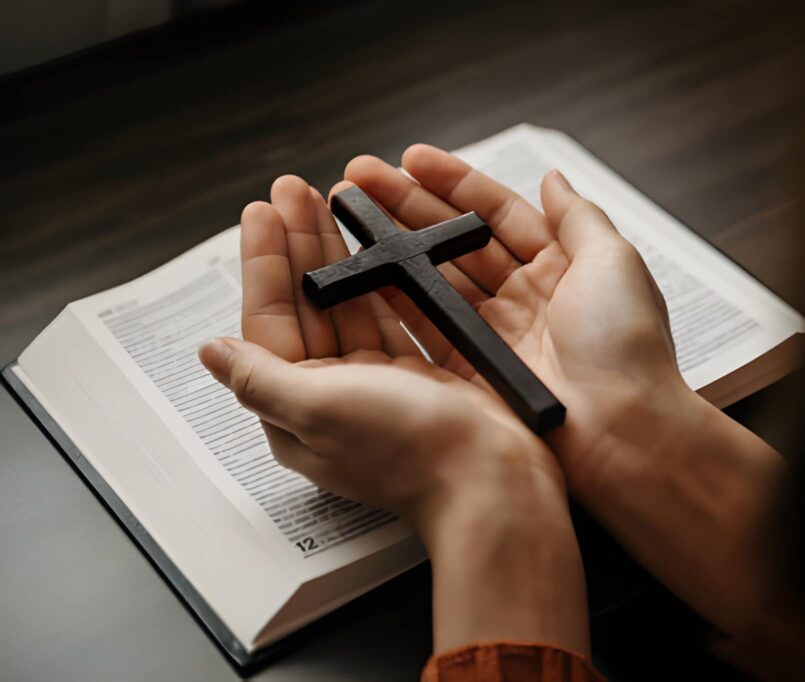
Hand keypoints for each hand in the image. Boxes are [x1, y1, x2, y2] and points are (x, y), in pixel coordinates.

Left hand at [198, 175, 588, 653]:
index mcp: (297, 408)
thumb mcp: (318, 410)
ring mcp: (380, 381)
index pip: (269, 322)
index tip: (261, 211)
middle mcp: (333, 394)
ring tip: (333, 199)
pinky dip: (385, 275)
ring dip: (340, 253)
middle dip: (299, 245)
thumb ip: (260, 378)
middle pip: (308, 306)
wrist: (492, 478)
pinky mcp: (422, 373)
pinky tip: (380, 242)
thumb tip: (209, 351)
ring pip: (350, 303)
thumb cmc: (406, 450)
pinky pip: (394, 311)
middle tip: (295, 188)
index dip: (264, 264)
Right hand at [341, 147, 692, 505]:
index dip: (453, 183)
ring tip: (350, 215)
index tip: (410, 159)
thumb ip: (578, 217)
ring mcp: (495, 334)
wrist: (623, 431)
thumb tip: (553, 178)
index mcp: (560, 266)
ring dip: (392, 246)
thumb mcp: (613, 262)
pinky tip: (362, 271)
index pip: (496, 212)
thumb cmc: (627, 346)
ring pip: (434, 278)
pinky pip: (425, 326)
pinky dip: (393, 298)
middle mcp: (524, 296)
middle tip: (361, 179)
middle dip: (407, 206)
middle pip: (455, 241)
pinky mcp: (472, 370)